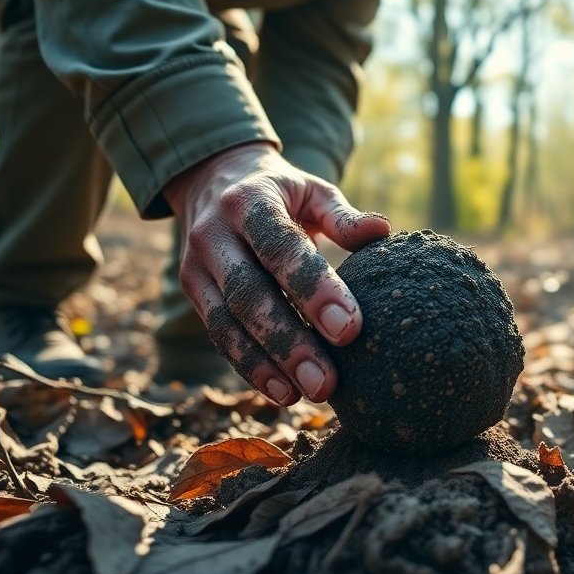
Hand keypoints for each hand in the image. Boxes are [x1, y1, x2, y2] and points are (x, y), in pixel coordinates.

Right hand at [162, 142, 390, 404]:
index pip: (281, 248)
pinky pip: (219, 334)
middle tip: (328, 382)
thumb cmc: (281, 192)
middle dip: (289, 342)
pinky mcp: (192, 290)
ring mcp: (196, 264)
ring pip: (227, 323)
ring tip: (307, 394)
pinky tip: (284, 393)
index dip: (314, 289)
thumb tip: (381, 231)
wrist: (213, 178)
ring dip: (266, 365)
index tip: (351, 329)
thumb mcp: (311, 191)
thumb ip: (342, 216)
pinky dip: (250, 367)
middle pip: (249, 294)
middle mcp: (214, 233)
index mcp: (250, 202)